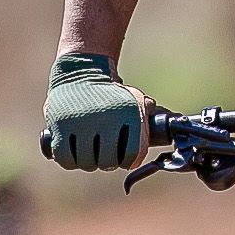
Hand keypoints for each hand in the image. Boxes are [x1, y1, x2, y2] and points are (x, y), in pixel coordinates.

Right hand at [41, 53, 148, 169]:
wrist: (81, 72)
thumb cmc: (112, 93)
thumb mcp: (133, 100)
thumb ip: (150, 115)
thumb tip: (174, 122)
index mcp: (128, 113)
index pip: (131, 154)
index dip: (128, 162)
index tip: (124, 159)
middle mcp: (105, 118)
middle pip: (107, 162)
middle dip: (107, 163)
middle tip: (105, 157)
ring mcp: (81, 122)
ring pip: (86, 162)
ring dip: (89, 162)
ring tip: (90, 155)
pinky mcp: (59, 125)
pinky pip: (65, 158)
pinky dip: (70, 161)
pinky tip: (74, 156)